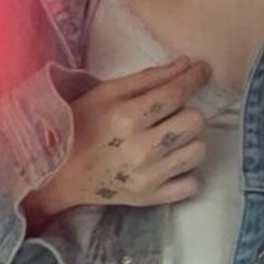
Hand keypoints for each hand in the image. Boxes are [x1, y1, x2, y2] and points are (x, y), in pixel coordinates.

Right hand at [27, 55, 210, 218]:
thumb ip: (147, 78)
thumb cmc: (80, 125)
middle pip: (195, 122)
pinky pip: (192, 184)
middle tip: (170, 113)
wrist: (60, 174)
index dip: (195, 78)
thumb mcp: (105, 93)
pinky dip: (185, 172)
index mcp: (126, 118)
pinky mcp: (151, 199)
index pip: (176, 94)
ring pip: (198, 151)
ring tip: (168, 138)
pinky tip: (168, 162)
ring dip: (188, 141)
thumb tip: (186, 64)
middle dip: (187, 111)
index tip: (203, 70)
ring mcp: (148, 178)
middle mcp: (140, 149)